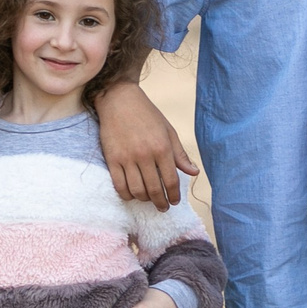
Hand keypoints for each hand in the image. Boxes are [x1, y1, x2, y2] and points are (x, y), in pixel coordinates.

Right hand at [92, 81, 196, 209]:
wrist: (119, 100)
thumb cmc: (147, 115)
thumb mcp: (168, 131)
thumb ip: (180, 154)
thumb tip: (194, 173)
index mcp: (162, 148)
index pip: (171, 181)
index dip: (174, 195)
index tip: (175, 201)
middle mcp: (145, 155)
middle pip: (154, 190)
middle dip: (161, 203)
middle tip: (163, 207)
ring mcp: (127, 158)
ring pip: (137, 191)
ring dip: (144, 200)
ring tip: (149, 200)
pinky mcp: (112, 159)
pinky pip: (119, 186)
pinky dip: (127, 195)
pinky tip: (133, 195)